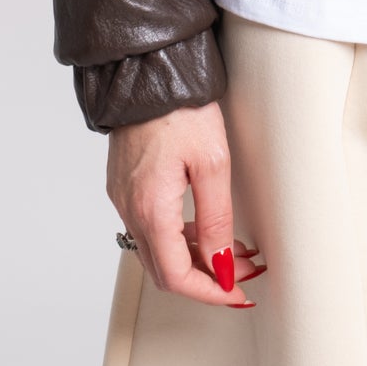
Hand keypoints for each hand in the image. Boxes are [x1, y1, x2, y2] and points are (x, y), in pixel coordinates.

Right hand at [106, 99, 266, 306]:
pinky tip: (207, 227)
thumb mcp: (213, 164)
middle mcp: (129, 210)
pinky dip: (179, 237)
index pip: (176, 277)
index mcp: (150, 210)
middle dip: (207, 278)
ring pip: (157, 250)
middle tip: (243, 273)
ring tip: (234, 250)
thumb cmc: (181, 109)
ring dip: (195, 258)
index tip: (237, 293)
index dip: (209, 292)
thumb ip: (217, 219)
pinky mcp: (125, 185)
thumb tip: (221, 265)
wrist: (148, 72)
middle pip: (164, 270)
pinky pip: (150, 227)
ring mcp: (123, 198)